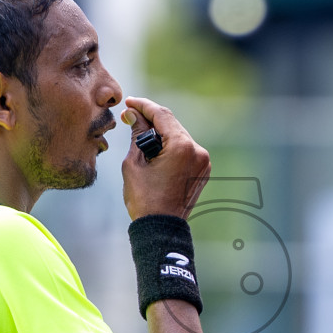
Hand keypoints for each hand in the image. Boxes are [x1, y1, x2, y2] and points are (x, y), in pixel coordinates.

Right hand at [120, 97, 210, 219]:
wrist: (161, 229)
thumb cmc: (145, 200)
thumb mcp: (134, 164)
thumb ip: (137, 135)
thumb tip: (133, 115)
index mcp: (182, 147)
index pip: (161, 115)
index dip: (143, 106)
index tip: (129, 103)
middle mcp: (197, 151)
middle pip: (172, 124)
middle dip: (151, 120)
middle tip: (130, 117)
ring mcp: (203, 161)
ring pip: (179, 136)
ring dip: (161, 133)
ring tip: (139, 134)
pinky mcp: (202, 170)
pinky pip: (185, 150)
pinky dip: (170, 146)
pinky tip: (155, 149)